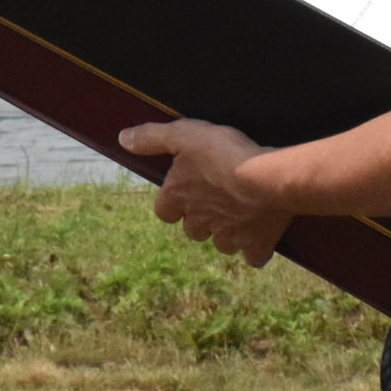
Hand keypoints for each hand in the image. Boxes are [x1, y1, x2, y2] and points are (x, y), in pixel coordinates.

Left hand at [117, 118, 291, 265]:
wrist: (267, 178)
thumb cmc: (223, 153)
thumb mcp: (184, 134)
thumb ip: (153, 137)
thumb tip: (123, 138)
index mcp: (178, 197)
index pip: (164, 212)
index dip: (173, 203)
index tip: (185, 191)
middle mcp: (199, 222)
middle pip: (194, 230)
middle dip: (201, 219)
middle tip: (217, 198)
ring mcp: (228, 237)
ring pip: (221, 243)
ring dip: (227, 233)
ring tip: (241, 212)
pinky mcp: (256, 245)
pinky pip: (252, 256)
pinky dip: (255, 249)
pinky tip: (261, 234)